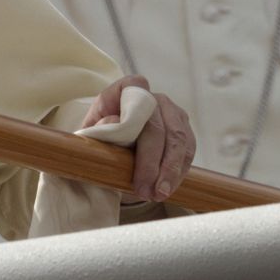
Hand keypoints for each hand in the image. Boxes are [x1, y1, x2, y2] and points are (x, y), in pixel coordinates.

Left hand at [82, 76, 194, 201]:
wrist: (117, 148)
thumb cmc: (101, 139)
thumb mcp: (91, 135)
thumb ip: (98, 128)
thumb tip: (112, 123)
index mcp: (125, 91)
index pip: (133, 85)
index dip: (135, 100)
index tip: (127, 127)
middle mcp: (152, 98)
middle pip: (156, 126)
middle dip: (152, 162)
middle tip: (144, 190)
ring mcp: (172, 112)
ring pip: (177, 139)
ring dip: (170, 171)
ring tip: (158, 194)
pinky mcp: (184, 129)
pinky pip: (188, 150)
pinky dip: (179, 171)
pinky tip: (168, 187)